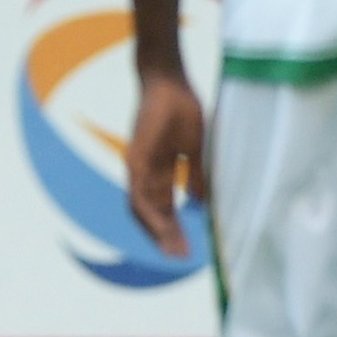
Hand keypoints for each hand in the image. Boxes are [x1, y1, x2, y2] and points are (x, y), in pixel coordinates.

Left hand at [126, 68, 208, 257]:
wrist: (166, 79)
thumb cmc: (180, 106)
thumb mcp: (194, 146)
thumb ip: (195, 174)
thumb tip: (200, 202)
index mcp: (157, 170)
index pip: (162, 207)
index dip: (173, 228)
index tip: (187, 248)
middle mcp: (143, 172)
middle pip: (150, 213)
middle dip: (165, 237)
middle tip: (182, 257)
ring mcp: (137, 166)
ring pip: (141, 209)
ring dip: (157, 231)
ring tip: (174, 249)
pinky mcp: (136, 158)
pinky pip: (139, 193)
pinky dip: (150, 214)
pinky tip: (164, 228)